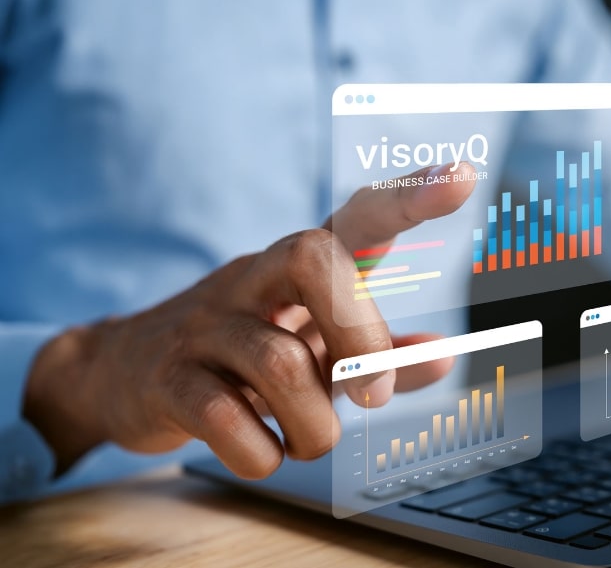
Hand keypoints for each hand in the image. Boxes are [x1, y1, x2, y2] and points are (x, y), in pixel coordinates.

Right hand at [23, 162, 476, 477]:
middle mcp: (252, 279)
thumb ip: (378, 352)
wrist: (125, 372)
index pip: (356, 217)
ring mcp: (205, 325)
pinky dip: (263, 453)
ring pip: (280, 363)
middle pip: (312, 257)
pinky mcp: (168, 378)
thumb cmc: (245, 355)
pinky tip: (267, 453)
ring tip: (313, 440)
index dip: (408, 198)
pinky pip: (225, 417)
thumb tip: (445, 358)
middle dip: (360, 331)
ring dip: (316, 424)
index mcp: (296, 267)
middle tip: (374, 394)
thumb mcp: (315, 348)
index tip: (464, 178)